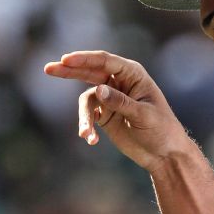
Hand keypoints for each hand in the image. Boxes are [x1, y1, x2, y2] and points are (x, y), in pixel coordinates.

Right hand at [43, 50, 192, 171]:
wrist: (164, 154)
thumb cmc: (161, 130)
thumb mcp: (143, 115)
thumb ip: (120, 102)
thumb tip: (98, 89)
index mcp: (132, 74)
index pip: (104, 62)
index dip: (84, 59)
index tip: (66, 60)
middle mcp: (119, 82)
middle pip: (89, 71)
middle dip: (69, 71)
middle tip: (49, 68)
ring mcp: (110, 98)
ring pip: (86, 98)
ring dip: (83, 116)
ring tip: (85, 134)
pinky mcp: (104, 115)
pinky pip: (88, 115)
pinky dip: (87, 126)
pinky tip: (90, 140)